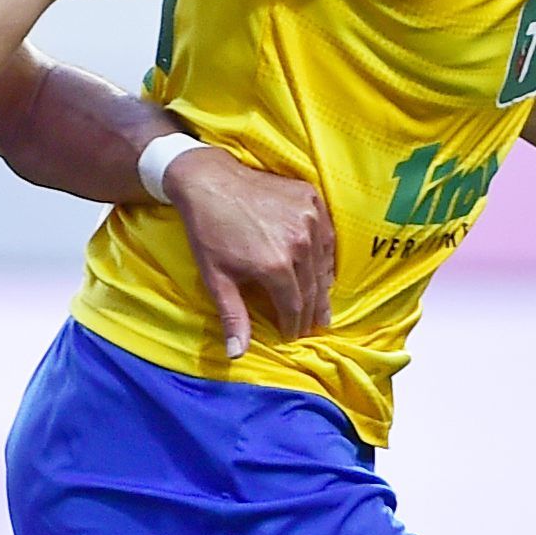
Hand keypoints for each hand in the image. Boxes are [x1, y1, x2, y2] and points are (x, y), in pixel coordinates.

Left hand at [166, 146, 334, 356]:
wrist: (209, 180)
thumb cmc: (208, 231)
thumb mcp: (216, 278)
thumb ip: (233, 316)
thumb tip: (237, 354)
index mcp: (276, 265)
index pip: (295, 307)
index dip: (294, 325)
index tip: (291, 336)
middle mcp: (299, 243)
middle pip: (313, 288)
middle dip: (312, 311)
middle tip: (314, 327)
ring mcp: (309, 218)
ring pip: (324, 263)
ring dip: (322, 286)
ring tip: (321, 304)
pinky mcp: (312, 199)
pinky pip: (327, 236)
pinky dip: (325, 255)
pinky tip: (322, 269)